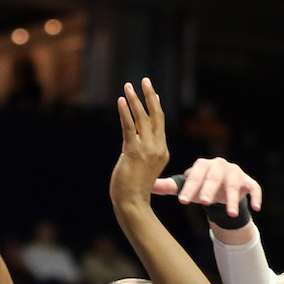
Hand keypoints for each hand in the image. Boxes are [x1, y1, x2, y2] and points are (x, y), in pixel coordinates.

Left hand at [109, 79, 169, 208]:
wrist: (132, 204)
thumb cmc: (134, 190)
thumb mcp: (142, 168)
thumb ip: (141, 154)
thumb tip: (131, 144)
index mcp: (162, 152)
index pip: (160, 124)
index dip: (155, 107)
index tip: (152, 93)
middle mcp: (158, 148)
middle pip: (157, 116)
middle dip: (150, 96)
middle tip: (145, 80)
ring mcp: (147, 150)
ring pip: (143, 118)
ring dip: (135, 100)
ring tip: (128, 85)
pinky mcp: (134, 152)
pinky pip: (129, 127)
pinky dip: (125, 112)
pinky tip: (121, 100)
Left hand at [152, 157, 261, 218]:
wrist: (220, 191)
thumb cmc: (199, 188)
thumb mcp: (184, 187)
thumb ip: (168, 186)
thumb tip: (147, 186)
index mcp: (202, 165)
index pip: (195, 175)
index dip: (190, 188)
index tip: (183, 202)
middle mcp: (219, 165)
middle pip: (214, 177)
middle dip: (209, 189)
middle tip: (204, 203)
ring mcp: (235, 172)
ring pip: (233, 183)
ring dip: (232, 198)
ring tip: (231, 213)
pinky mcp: (248, 182)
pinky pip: (254, 187)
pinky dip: (256, 197)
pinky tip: (256, 208)